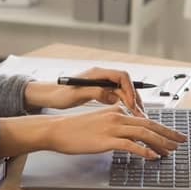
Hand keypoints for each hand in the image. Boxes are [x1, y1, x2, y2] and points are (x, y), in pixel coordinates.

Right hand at [0, 106, 186, 159]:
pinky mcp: (107, 140)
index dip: (160, 128)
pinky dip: (144, 151)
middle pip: (148, 124)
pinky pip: (131, 145)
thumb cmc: (75, 129)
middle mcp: (116, 116)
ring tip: (171, 151)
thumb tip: (127, 131)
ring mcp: (112, 127)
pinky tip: (152, 157)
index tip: (170, 135)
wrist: (58, 130)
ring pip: (143, 133)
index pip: (143, 119)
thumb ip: (113, 123)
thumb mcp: (98, 121)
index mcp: (115, 111)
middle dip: (167, 133)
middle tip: (180, 141)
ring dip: (160, 142)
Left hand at [24, 66, 147, 116]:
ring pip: (122, 91)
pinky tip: (127, 115)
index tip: (132, 103)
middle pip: (125, 84)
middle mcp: (101, 76)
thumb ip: (95, 92)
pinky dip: (123, 105)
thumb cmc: (60, 93)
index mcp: (96, 73)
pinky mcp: (100, 91)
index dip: (129, 89)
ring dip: (131, 102)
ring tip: (138, 116)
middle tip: (140, 113)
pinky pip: (117, 96)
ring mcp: (101, 83)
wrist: (50, 96)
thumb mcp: (77, 94)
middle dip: (134, 97)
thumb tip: (112, 95)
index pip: (121, 76)